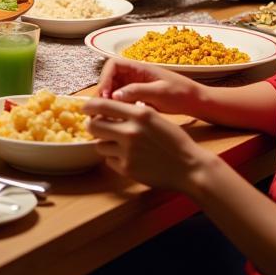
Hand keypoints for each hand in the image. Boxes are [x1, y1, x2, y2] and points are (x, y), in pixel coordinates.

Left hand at [82, 96, 208, 192]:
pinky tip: (129, 158)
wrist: (190, 167)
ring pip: (99, 145)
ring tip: (119, 145)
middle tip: (98, 128)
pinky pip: (109, 161)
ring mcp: (128, 152)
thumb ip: (132, 112)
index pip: (102, 105)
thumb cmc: (174, 141)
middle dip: (92, 126)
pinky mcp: (127, 169)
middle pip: (93, 126)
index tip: (85, 108)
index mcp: (139, 114)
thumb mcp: (154, 117)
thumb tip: (107, 108)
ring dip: (105, 144)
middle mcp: (130, 131)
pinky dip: (115, 159)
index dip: (89, 106)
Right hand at [97, 57, 203, 114]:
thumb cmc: (181, 94)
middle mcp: (135, 75)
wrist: (196, 102)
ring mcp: (136, 86)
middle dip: (105, 90)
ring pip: (114, 89)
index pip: (113, 65)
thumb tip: (114, 96)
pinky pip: (123, 99)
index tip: (106, 94)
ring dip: (110, 100)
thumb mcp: (159, 92)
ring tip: (111, 115)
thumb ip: (136, 91)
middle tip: (103, 108)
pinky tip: (122, 118)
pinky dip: (119, 107)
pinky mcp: (139, 97)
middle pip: (110, 77)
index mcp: (139, 68)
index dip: (105, 77)